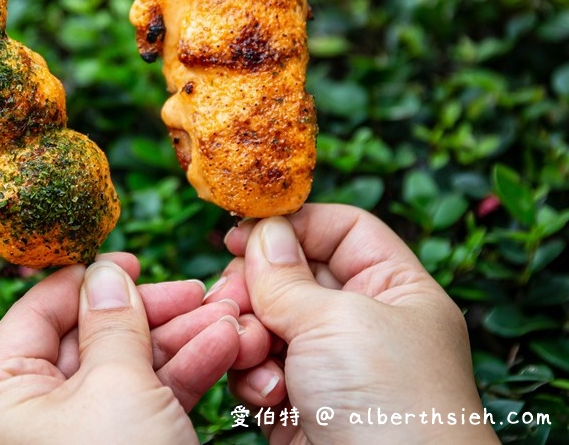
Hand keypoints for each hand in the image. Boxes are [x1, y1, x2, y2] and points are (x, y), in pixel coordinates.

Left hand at [0, 253, 241, 444]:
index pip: (35, 315)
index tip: (129, 258)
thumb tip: (105, 271)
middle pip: (89, 342)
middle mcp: (32, 421)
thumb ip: (113, 323)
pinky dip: (185, 377)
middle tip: (195, 290)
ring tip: (229, 316)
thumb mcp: (117, 388)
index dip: (84, 281)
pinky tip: (225, 348)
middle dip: (151, 314)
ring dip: (180, 342)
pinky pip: (148, 405)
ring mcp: (79, 442)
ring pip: (127, 373)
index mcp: (1, 399)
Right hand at [208, 204, 498, 444]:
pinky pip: (256, 368)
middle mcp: (362, 323)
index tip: (243, 230)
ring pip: (265, 322)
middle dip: (257, 286)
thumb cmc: (391, 404)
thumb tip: (261, 232)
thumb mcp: (338, 320)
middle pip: (292, 275)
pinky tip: (266, 394)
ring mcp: (328, 366)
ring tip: (252, 351)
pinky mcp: (298, 403)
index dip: (293, 224)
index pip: (341, 231)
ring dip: (250, 334)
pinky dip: (252, 375)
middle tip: (234, 297)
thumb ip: (287, 274)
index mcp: (393, 291)